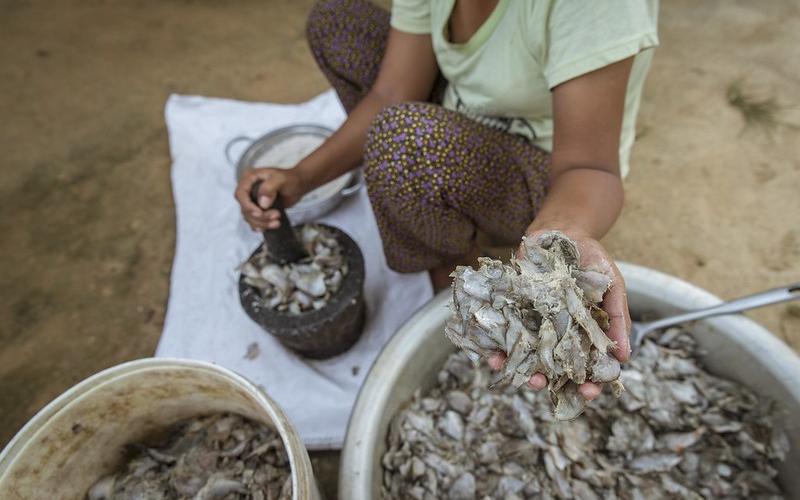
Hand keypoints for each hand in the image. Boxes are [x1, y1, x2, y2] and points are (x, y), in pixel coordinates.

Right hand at [234, 167, 306, 229]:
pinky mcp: (259, 210)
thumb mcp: (280, 179)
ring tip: (277, 222)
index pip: (240, 194)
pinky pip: (254, 221)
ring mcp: (252, 201)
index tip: (260, 212)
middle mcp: (248, 190)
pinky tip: (271, 226)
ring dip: (262, 223)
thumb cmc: (290, 178)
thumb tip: (262, 203)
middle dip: (260, 216)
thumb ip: (270, 188)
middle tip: (276, 215)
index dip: (248, 206)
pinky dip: (262, 226)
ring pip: (249, 217)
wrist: (298, 184)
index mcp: (249, 178)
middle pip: (245, 209)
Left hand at [489, 229, 630, 399]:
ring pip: (527, 357)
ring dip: (521, 369)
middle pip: (554, 368)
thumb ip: (617, 317)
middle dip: (548, 381)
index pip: (587, 367)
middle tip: (542, 384)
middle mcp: (558, 335)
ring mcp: (535, 325)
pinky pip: (504, 335)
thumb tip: (625, 355)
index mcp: (584, 334)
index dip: (589, 383)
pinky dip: (497, 348)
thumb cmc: (591, 259)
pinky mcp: (514, 312)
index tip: (589, 392)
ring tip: (520, 375)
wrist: (560, 231)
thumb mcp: (612, 284)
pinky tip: (494, 356)